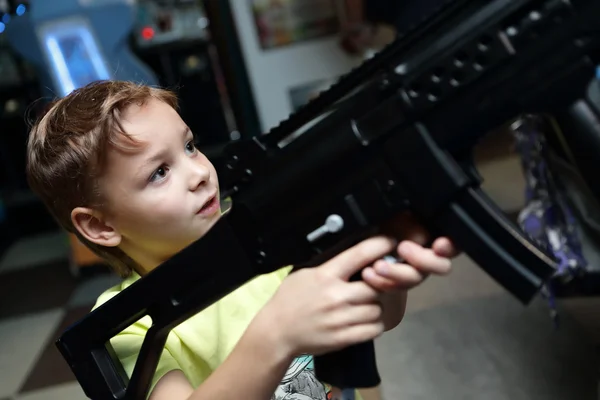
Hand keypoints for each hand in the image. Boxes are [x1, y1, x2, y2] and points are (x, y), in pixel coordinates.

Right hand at [252, 236, 396, 358]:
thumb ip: (329, 264)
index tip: (390, 242)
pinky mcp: (344, 338)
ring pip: (378, 309)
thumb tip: (354, 251)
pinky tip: (365, 320)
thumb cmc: (290, 299)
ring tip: (367, 304)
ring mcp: (341, 319)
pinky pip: (374, 329)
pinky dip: (374, 324)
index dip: (380, 245)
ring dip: (376, 306)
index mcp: (325, 275)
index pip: (359, 255)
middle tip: (377, 283)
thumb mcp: (304, 273)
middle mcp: (336, 296)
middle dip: (379, 284)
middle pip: (376, 286)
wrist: (277, 332)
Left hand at [364, 212, 458, 290]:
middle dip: (423, 260)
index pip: (454, 243)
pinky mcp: (396, 283)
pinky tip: (369, 274)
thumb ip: (412, 223)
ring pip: (416, 279)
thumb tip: (420, 236)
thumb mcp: (396, 214)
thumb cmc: (382, 220)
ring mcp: (413, 271)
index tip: (439, 245)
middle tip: (403, 248)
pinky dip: (382, 282)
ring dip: (397, 273)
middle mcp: (428, 255)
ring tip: (378, 266)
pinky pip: (395, 288)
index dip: (451, 246)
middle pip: (441, 266)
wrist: (361, 235)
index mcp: (434, 235)